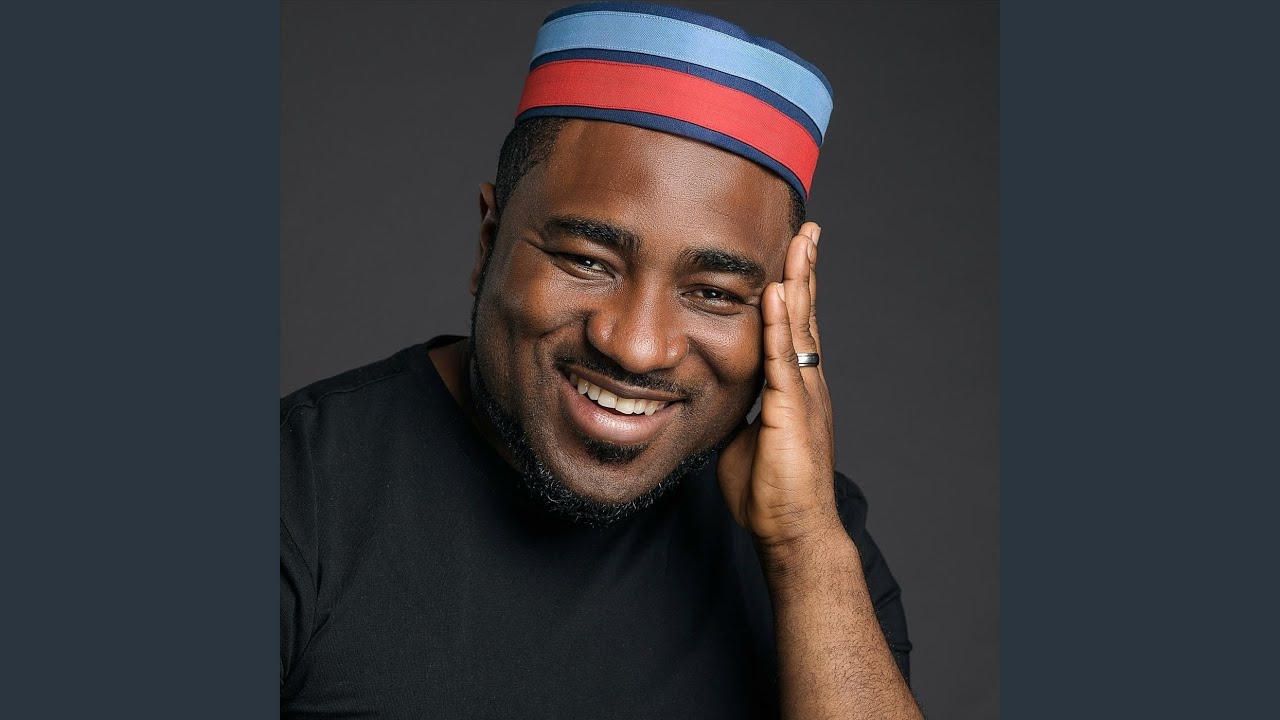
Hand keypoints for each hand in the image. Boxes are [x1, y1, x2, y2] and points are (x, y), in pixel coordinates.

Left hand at [717, 222, 841, 550]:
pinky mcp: (793, 411)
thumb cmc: (769, 493)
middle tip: (808, 229)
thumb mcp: (743, 439)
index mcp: (794, 388)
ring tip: (801, 242)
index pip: (793, 328)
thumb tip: (713, 397)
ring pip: (801, 327)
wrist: (791, 531)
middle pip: (804, 315)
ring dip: (799, 283)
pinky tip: (777, 294)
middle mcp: (806, 383)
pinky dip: (780, 325)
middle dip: (805, 270)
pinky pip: (784, 359)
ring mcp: (804, 394)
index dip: (793, 290)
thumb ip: (736, 411)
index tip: (792, 254)